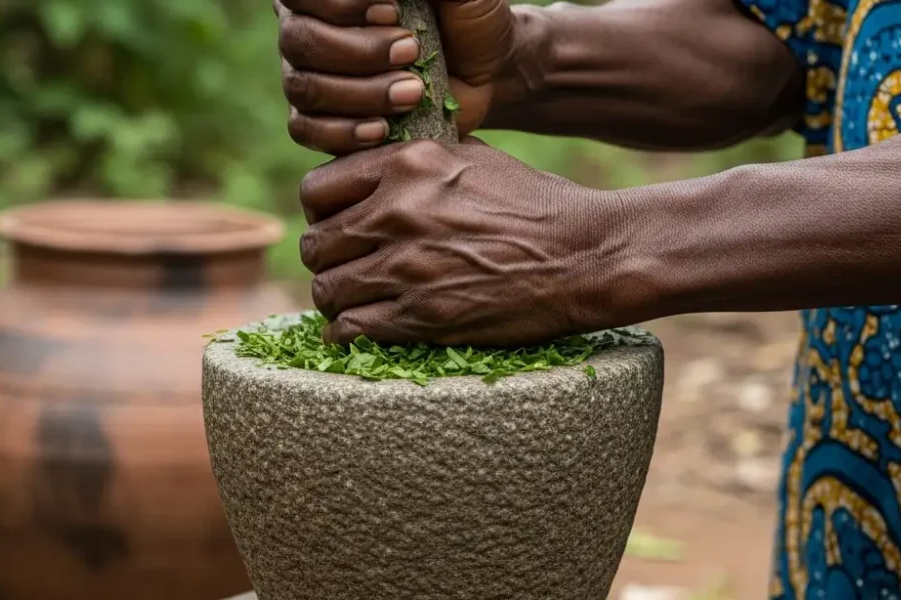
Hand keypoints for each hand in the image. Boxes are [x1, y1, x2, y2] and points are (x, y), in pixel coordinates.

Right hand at [275, 0, 513, 154]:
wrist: (485, 72)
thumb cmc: (466, 19)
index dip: (338, 5)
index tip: (393, 11)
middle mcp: (307, 29)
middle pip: (299, 41)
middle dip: (360, 52)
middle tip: (411, 53)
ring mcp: (310, 77)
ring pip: (305, 88)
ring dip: (361, 94)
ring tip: (412, 93)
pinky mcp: (323, 121)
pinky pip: (307, 131)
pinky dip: (344, 133)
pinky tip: (383, 129)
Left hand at [299, 138, 620, 345]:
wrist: (584, 255)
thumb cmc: (535, 204)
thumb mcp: (472, 158)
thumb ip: (414, 162)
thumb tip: (373, 173)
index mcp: (406, 165)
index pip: (316, 191)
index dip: (321, 213)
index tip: (337, 226)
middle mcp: (397, 213)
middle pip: (316, 244)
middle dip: (327, 259)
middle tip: (345, 268)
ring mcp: (407, 267)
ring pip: (327, 289)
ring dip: (336, 298)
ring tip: (353, 301)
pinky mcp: (423, 316)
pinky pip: (352, 328)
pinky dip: (346, 331)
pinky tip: (358, 328)